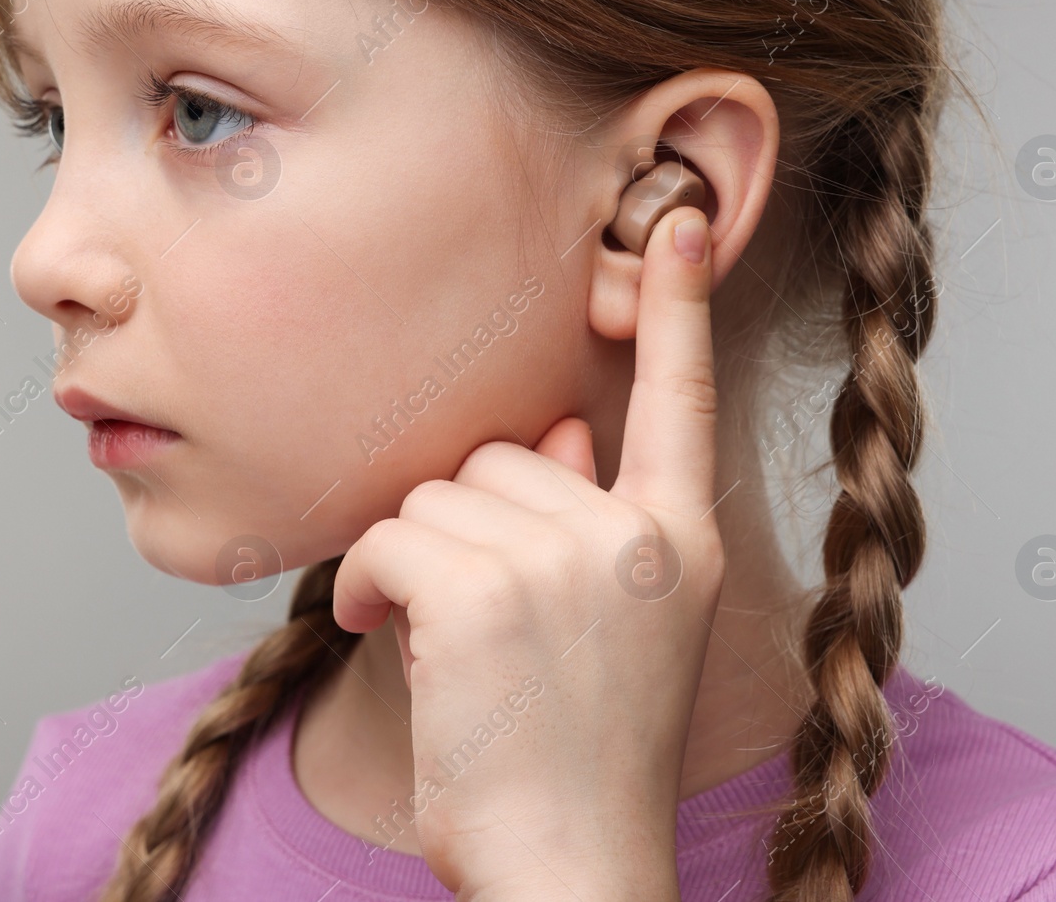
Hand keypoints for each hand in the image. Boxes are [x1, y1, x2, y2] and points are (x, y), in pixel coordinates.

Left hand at [334, 206, 723, 901]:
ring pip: (436, 494)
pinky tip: (400, 640)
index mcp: (681, 541)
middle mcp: (638, 536)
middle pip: (504, 453)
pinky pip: (392, 535)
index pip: (682, 399)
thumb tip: (561, 427)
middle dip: (466, 526)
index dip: (676, 307)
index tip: (677, 219)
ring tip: (452, 649)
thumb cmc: (577, 757)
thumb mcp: (619, 629)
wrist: (573, 871)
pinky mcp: (488, 590)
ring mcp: (570, 560)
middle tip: (480, 624)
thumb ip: (588, 516)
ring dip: (414, 563)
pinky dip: (373, 586)